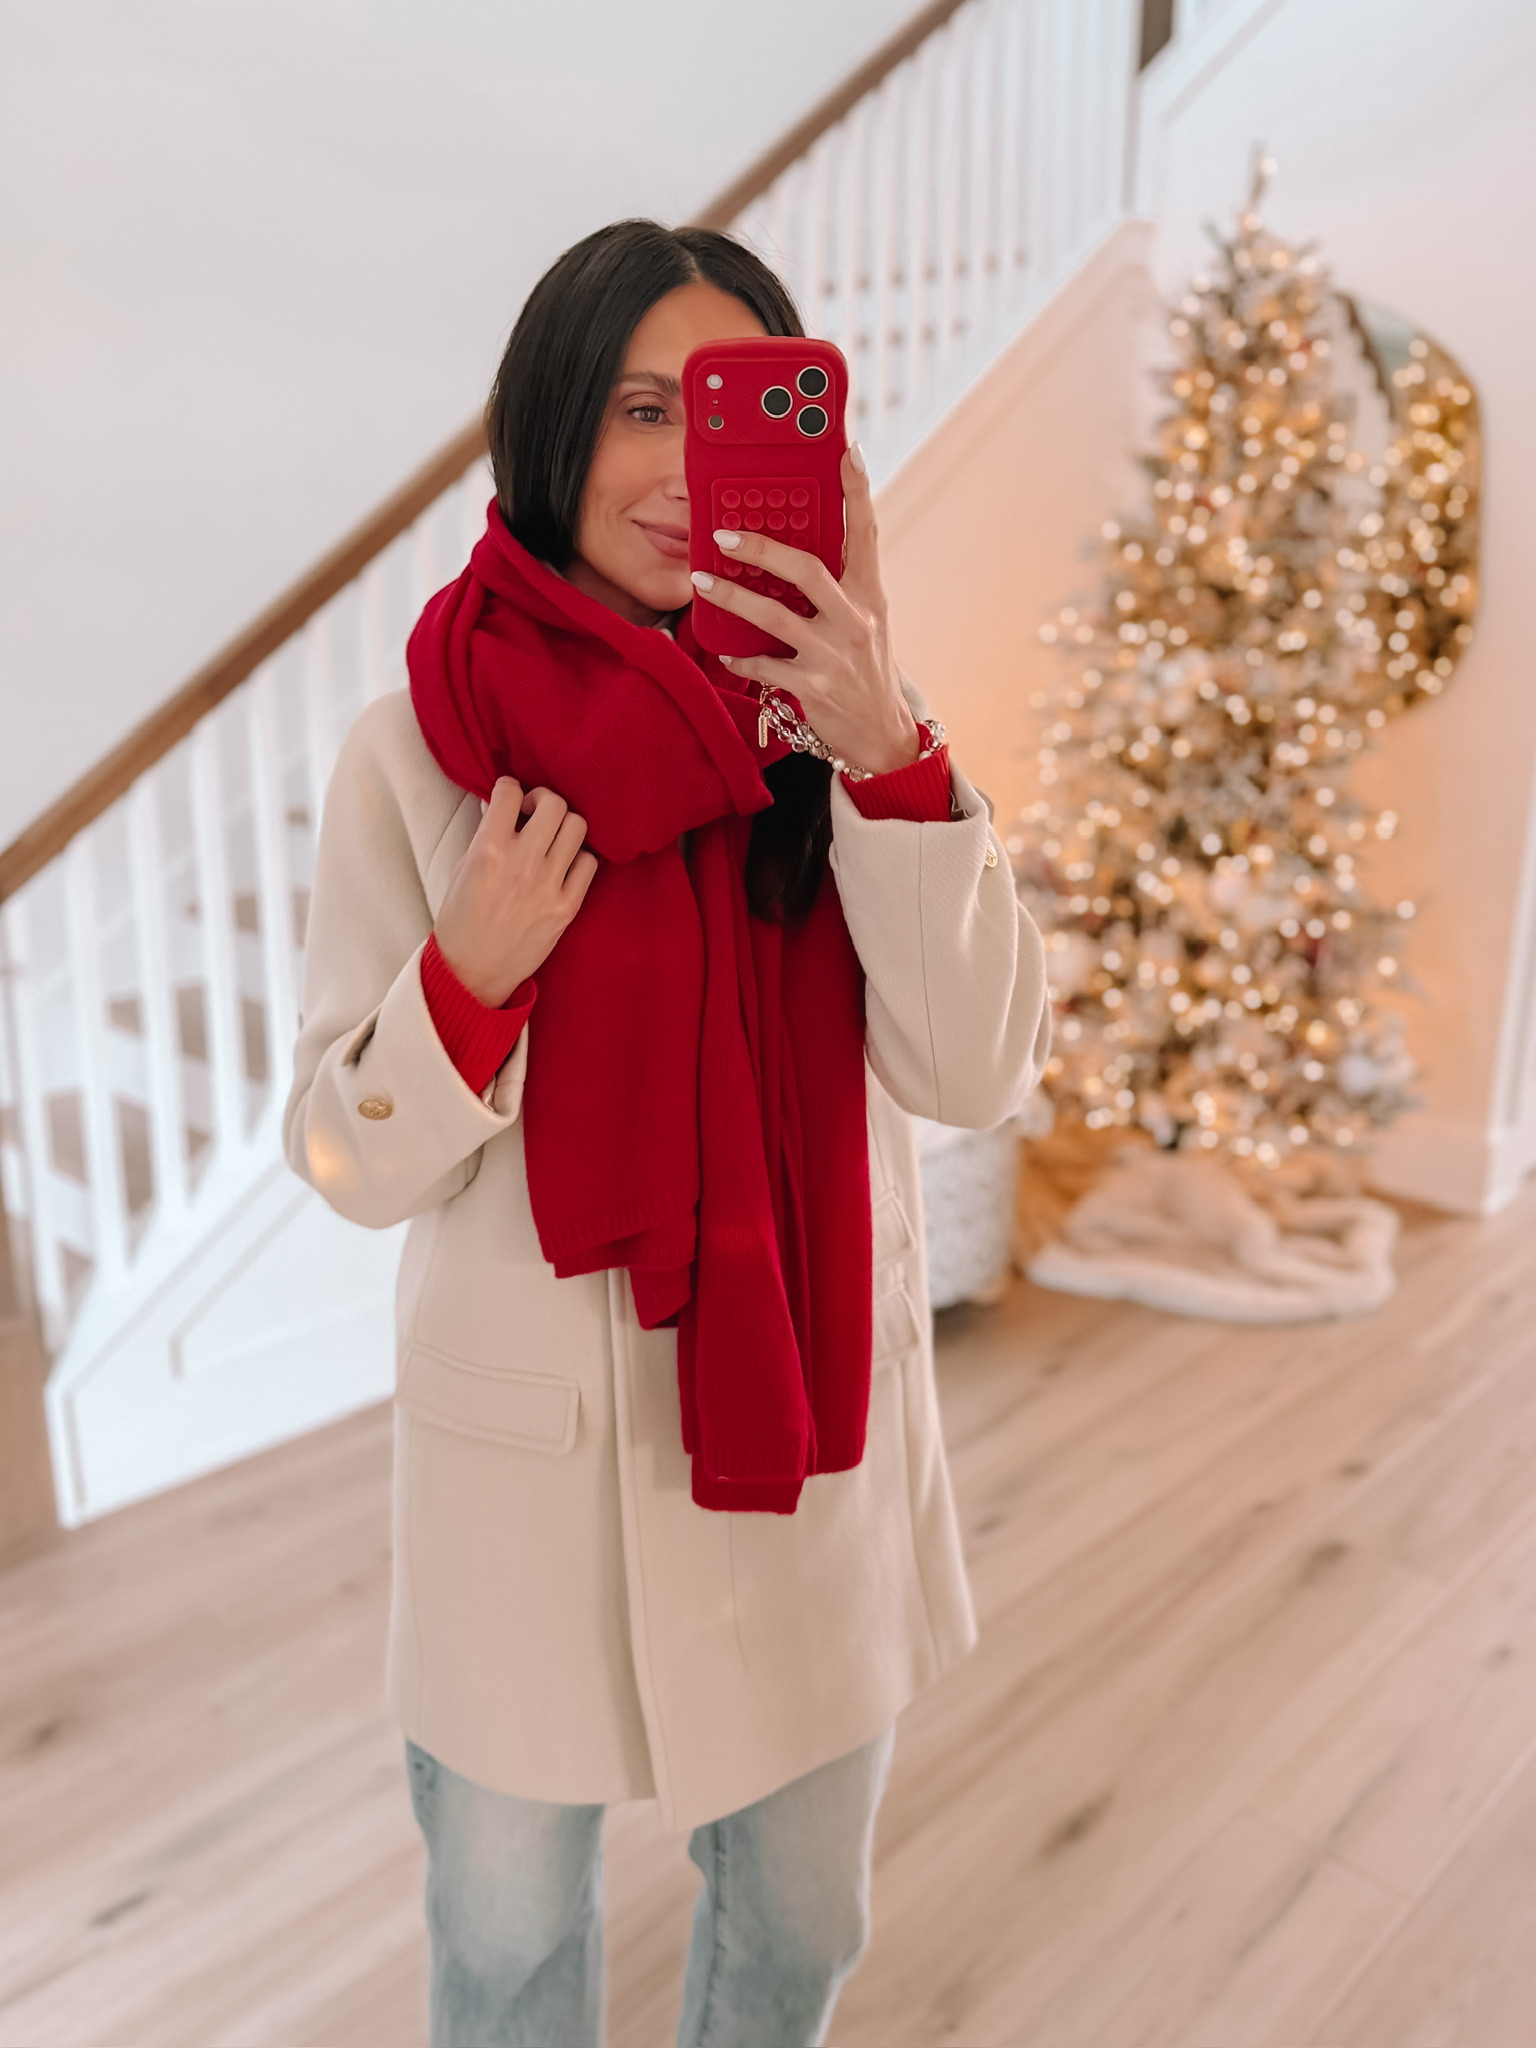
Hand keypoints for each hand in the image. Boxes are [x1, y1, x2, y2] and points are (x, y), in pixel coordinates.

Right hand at [433, 778, 597, 1006]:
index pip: (510, 792)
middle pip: (554, 803)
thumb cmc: (461, 921)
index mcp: (488, 850)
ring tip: (550, 839)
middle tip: (533, 814)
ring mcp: (549, 885)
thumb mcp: (460, 870)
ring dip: (563, 826)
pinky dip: (578, 858)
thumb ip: (484, 836)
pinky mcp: (567, 907)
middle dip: (542, 801)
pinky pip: (589, 863)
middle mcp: (523, 863)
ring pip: (577, 827)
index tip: (510, 798)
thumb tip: (503, 807)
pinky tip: (563, 865)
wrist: (473, 972)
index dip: (509, 789)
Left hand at [690, 445, 920, 775]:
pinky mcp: (812, 688)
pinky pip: (764, 666)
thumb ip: (840, 584)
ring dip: (732, 597)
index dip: (856, 490)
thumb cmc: (865, 668)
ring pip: (774, 617)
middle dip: (761, 549)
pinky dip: (741, 657)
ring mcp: (833, 656)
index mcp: (870, 595)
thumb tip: (797, 546)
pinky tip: (725, 650)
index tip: (846, 452)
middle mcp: (855, 620)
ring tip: (702, 581)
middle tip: (723, 534)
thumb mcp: (866, 620)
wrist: (880, 733)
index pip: (866, 532)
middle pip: (806, 569)